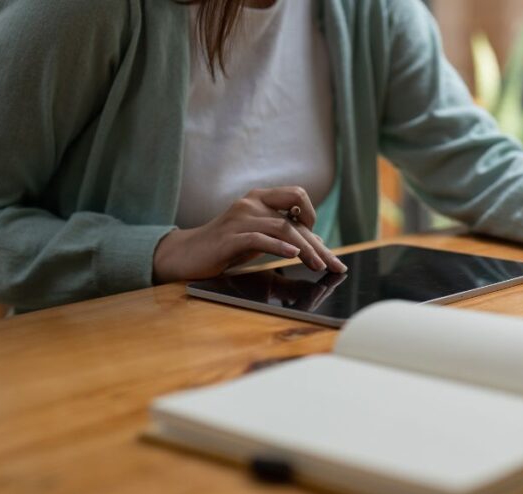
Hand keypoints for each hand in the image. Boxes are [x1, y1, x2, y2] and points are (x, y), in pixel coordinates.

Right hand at [152, 187, 347, 283]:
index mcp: (260, 197)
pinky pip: (259, 239)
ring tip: (318, 266)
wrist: (186, 254)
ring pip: (283, 228)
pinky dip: (279, 247)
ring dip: (305, 249)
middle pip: (295, 217)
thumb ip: (284, 235)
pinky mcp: (229, 238)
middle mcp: (251, 202)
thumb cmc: (225, 246)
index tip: (322, 245)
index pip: (298, 198)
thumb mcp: (260, 237)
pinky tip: (293, 256)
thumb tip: (318, 242)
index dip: (314, 218)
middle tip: (335, 265)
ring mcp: (240, 219)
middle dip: (318, 244)